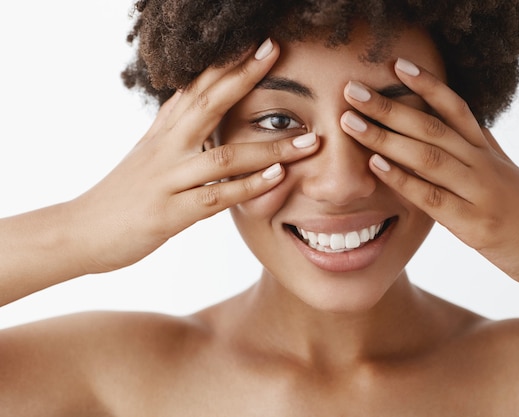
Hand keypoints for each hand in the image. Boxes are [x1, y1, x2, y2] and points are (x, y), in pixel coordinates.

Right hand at [68, 39, 318, 274]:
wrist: (83, 231)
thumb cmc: (124, 192)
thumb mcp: (151, 152)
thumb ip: (178, 127)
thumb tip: (203, 101)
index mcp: (164, 130)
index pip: (197, 86)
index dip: (227, 62)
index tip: (258, 41)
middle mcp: (166, 147)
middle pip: (209, 103)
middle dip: (244, 77)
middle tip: (276, 52)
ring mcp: (168, 179)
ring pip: (224, 157)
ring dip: (270, 149)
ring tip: (309, 141)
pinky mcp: (170, 213)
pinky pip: (215, 198)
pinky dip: (248, 188)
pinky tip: (277, 179)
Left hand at [340, 58, 518, 295]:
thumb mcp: (506, 175)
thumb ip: (480, 152)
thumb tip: (458, 128)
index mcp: (488, 152)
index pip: (456, 107)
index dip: (426, 84)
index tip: (395, 66)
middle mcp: (484, 165)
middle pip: (432, 126)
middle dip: (389, 106)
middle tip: (352, 90)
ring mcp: (481, 193)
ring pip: (428, 156)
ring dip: (385, 137)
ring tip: (350, 122)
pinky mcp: (476, 225)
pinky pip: (433, 198)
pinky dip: (403, 179)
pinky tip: (376, 165)